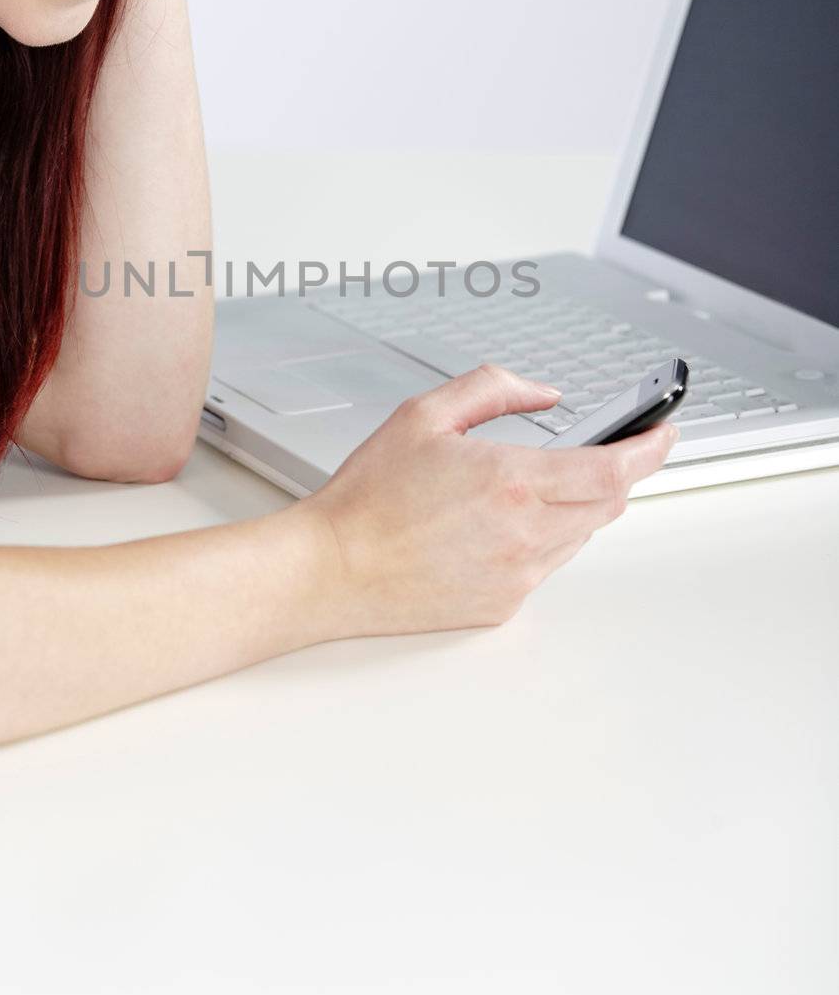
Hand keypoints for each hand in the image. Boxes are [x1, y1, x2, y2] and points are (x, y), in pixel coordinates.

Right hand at [302, 363, 677, 639]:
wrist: (332, 568)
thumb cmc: (369, 498)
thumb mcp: (425, 415)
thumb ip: (494, 389)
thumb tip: (544, 393)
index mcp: (511, 482)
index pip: (614, 469)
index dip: (650, 449)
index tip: (663, 432)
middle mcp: (524, 534)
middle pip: (608, 504)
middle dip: (616, 474)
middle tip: (607, 451)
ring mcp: (517, 576)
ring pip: (580, 536)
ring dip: (576, 507)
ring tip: (527, 487)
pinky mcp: (502, 605)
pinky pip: (545, 566)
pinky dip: (541, 540)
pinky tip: (498, 526)